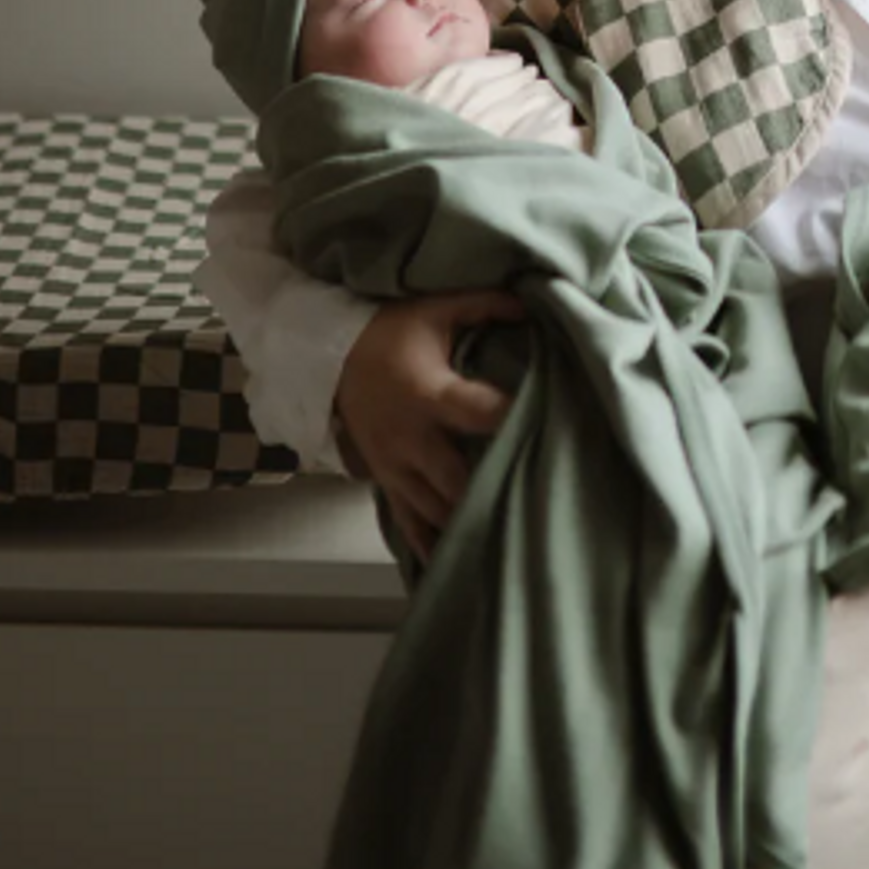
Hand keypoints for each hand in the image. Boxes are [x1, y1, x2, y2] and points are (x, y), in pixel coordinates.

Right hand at [334, 290, 524, 563]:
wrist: (326, 356)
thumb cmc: (388, 331)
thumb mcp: (435, 309)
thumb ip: (484, 305)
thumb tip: (533, 302)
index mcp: (428, 394)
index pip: (475, 411)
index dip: (507, 420)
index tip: (542, 427)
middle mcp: (411, 439)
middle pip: (457, 479)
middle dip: (491, 492)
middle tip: (536, 505)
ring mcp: (395, 467)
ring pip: (435, 509)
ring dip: (467, 522)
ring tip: (508, 542)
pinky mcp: (386, 480)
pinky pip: (409, 521)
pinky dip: (432, 543)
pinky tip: (456, 566)